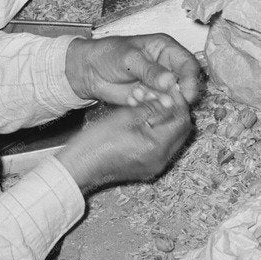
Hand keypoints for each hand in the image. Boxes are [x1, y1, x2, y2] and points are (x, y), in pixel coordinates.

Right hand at [56, 100, 192, 194]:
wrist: (78, 168)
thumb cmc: (96, 142)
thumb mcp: (125, 116)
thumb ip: (152, 107)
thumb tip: (170, 97)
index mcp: (156, 147)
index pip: (182, 120)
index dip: (179, 102)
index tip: (171, 89)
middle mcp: (160, 160)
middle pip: (181, 131)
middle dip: (175, 112)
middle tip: (164, 96)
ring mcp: (154, 167)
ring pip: (173, 139)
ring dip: (167, 122)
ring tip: (152, 107)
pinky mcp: (147, 170)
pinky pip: (162, 149)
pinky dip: (159, 134)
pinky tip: (145, 122)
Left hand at [66, 33, 205, 108]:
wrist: (87, 71)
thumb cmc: (108, 54)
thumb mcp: (130, 59)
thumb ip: (150, 70)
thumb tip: (170, 81)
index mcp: (166, 49)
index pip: (188, 64)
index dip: (190, 80)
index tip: (187, 95)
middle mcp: (166, 67)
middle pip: (183, 84)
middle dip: (175, 95)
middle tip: (164, 103)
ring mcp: (158, 84)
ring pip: (170, 98)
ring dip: (157, 101)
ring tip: (137, 95)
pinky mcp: (149, 98)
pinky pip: (156, 107)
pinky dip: (147, 106)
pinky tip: (131, 99)